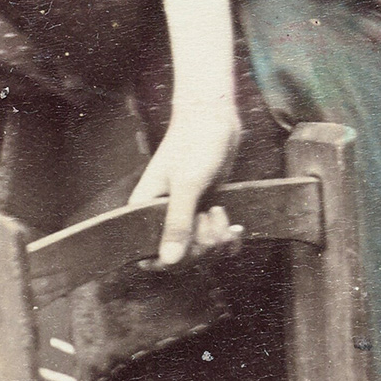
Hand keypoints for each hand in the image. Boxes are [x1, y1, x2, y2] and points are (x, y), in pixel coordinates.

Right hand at [131, 0, 243, 265]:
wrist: (215, 120)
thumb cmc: (195, 145)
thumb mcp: (187, 185)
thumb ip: (177, 224)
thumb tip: (168, 260)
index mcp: (144, 212)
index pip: (151, 256)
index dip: (173, 260)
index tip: (192, 247)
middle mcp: (163, 217)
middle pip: (182, 256)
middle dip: (202, 244)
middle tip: (212, 216)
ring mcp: (186, 214)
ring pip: (202, 248)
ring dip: (217, 239)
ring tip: (223, 214)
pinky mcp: (206, 208)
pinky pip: (216, 238)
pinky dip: (228, 238)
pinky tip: (236, 228)